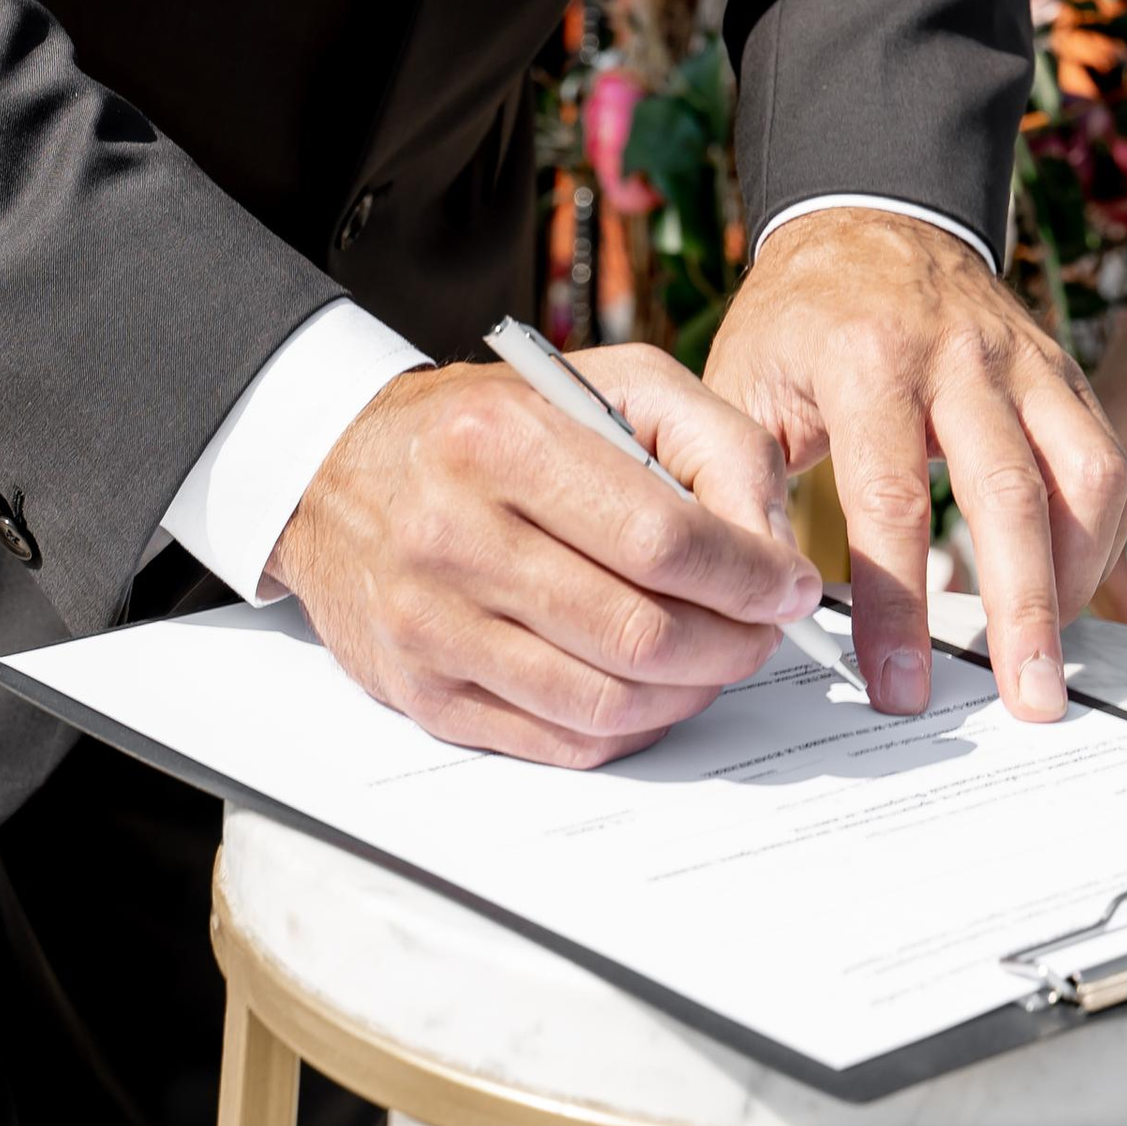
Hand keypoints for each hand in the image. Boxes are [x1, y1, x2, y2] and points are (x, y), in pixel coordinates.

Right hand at [265, 346, 825, 768]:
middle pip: (640, 632)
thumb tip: (774, 548)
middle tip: (763, 629)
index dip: (747, 576)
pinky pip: (558, 741)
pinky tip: (653, 687)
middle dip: (732, 644)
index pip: (660, 538)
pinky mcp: (422, 692)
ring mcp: (432, 623)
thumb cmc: (494, 422)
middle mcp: (455, 533)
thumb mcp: (609, 383)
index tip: (791, 585)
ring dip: (689, 693)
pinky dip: (629, 727)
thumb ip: (712, 440)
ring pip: (606, 702)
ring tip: (717, 657)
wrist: (335, 468)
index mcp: (503, 439)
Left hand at [702, 209, 1126, 726]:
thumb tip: (759, 594)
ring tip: (1053, 656)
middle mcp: (957, 354)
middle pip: (1009, 493)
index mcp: (865, 357)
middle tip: (1027, 701)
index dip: (895, 603)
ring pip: (1084, 473)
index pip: (890, 497)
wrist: (868, 217)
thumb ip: (746, 482)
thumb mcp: (742, 380)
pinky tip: (1075, 591)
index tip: (897, 686)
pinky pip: (1107, 458)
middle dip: (1021, 610)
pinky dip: (1105, 536)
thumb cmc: (799, 317)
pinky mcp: (1062, 369)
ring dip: (1079, 577)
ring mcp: (1021, 358)